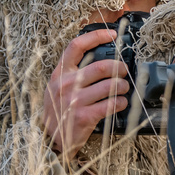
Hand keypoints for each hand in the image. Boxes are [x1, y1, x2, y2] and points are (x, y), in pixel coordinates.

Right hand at [43, 29, 129, 158]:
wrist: (51, 139)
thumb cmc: (58, 111)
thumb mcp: (57, 87)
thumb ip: (72, 73)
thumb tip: (100, 60)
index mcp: (60, 73)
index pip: (76, 46)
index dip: (96, 36)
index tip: (111, 34)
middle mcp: (66, 84)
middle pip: (101, 66)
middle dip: (119, 68)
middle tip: (124, 71)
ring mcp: (75, 100)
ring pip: (110, 85)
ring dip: (123, 86)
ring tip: (123, 89)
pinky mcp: (84, 116)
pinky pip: (111, 104)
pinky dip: (121, 102)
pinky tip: (121, 103)